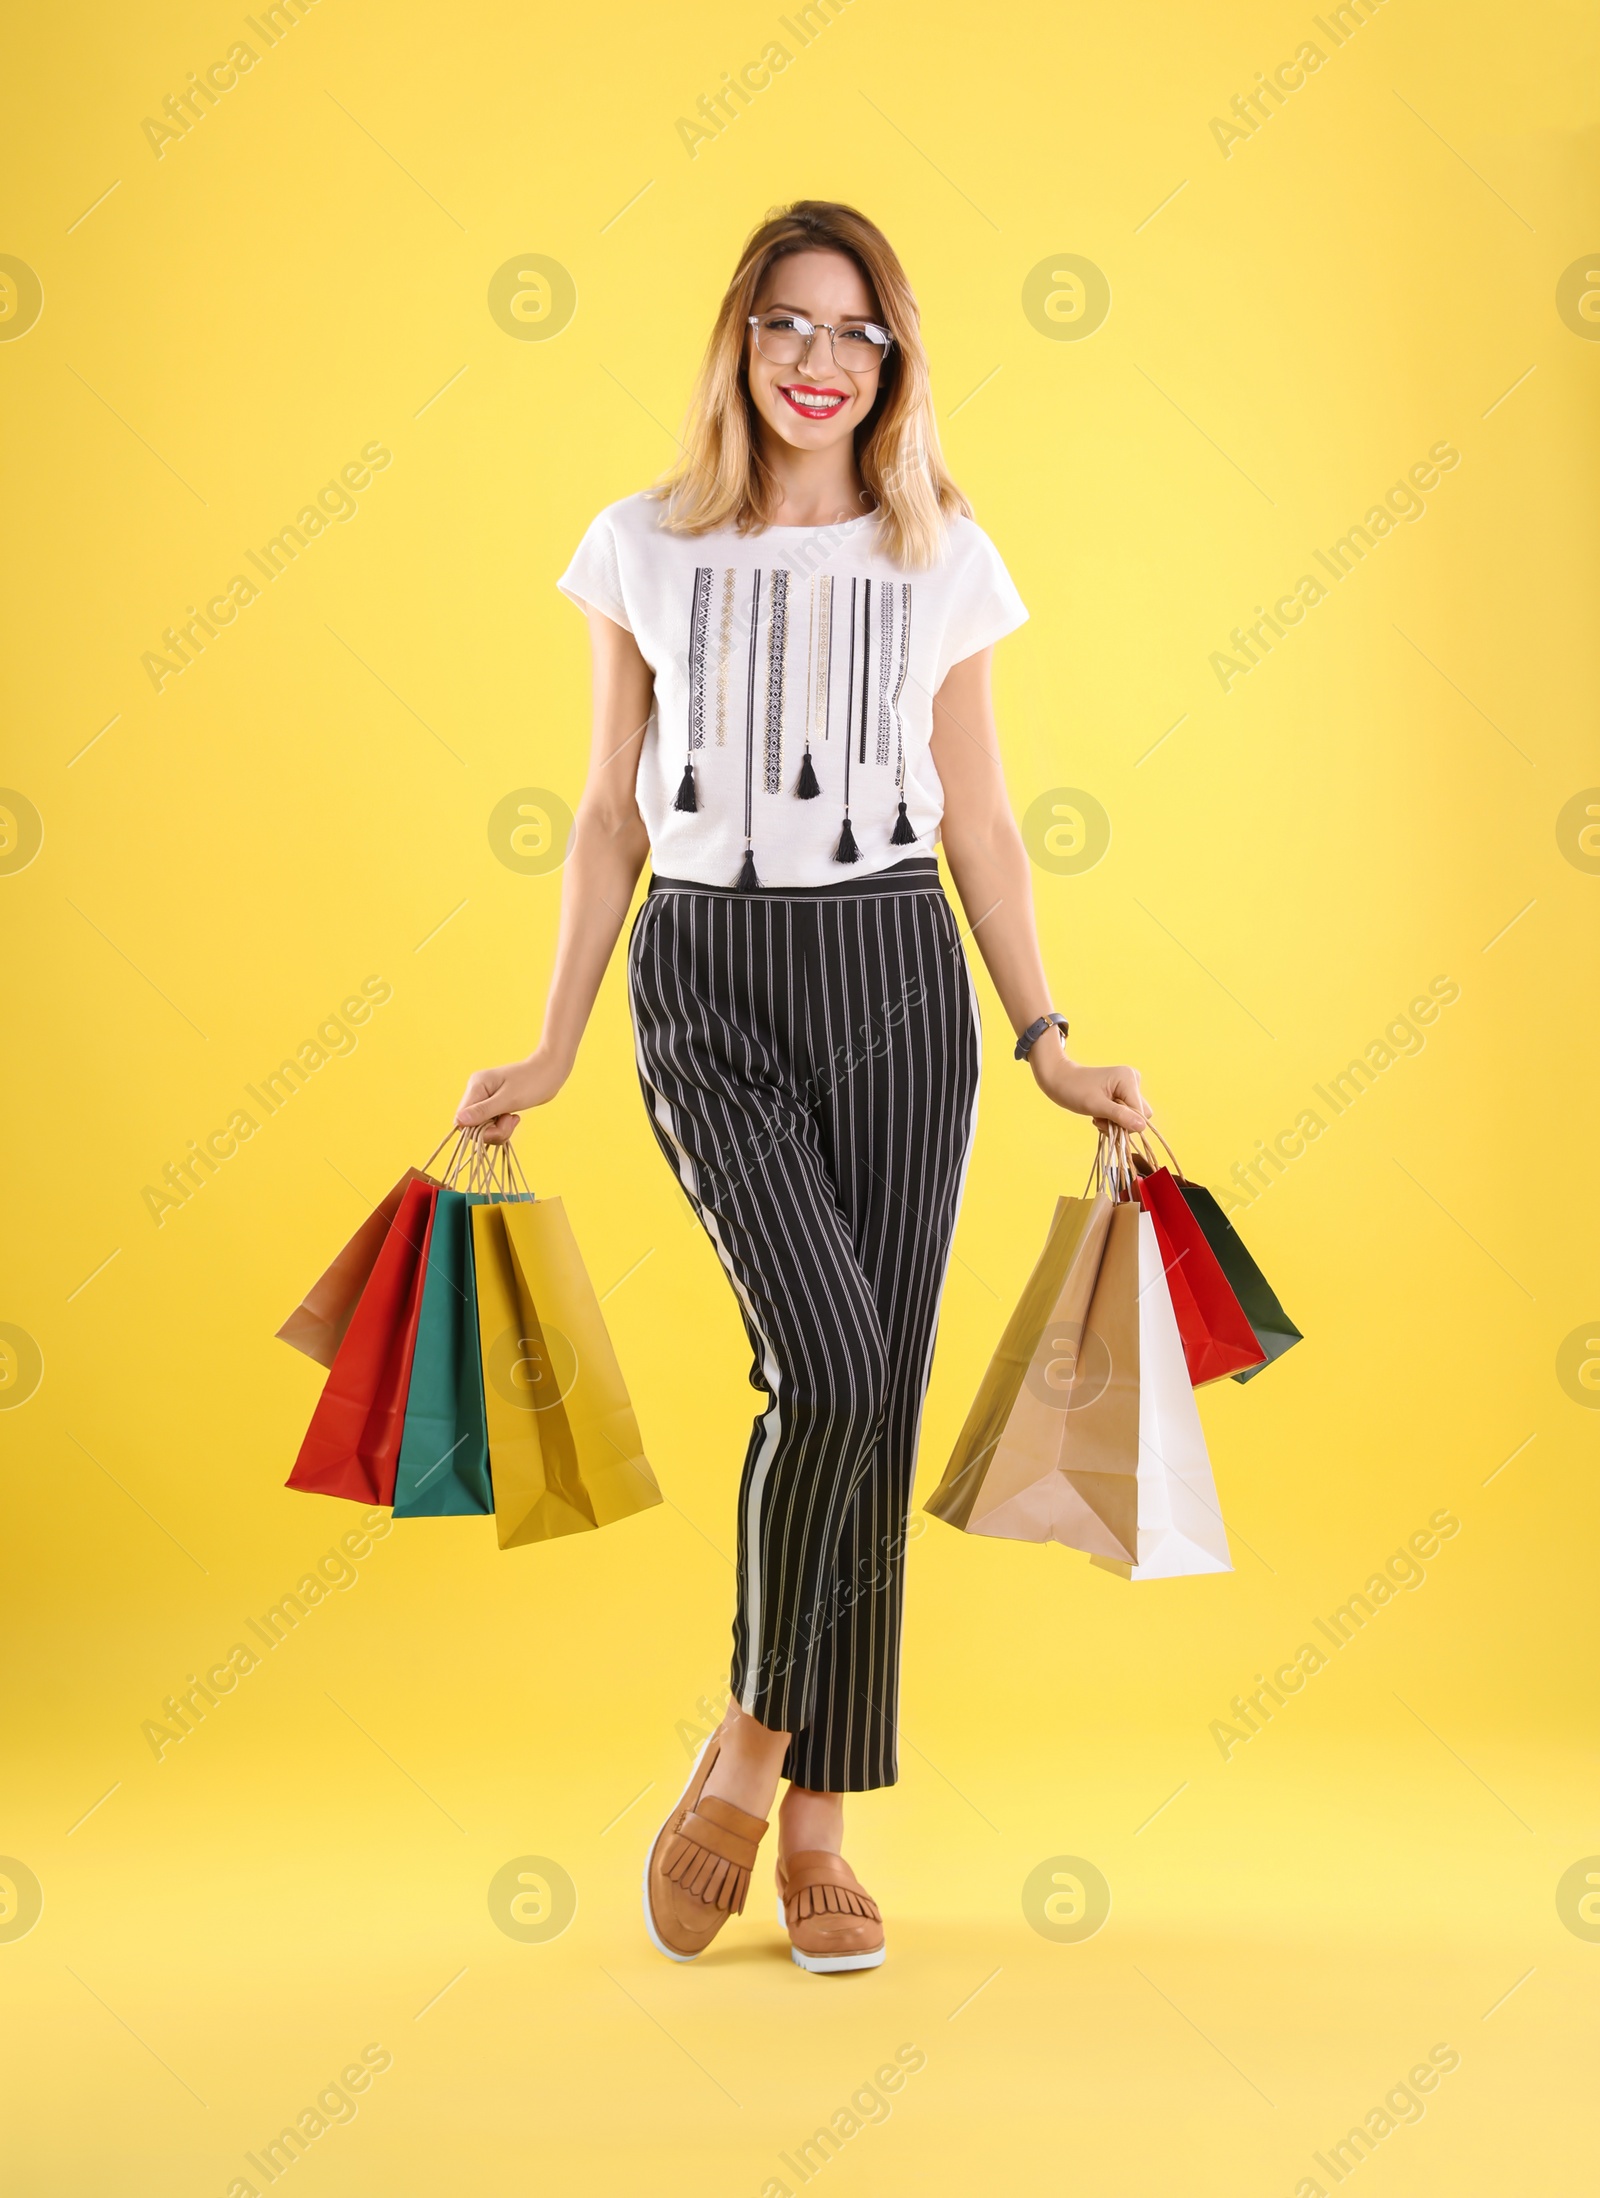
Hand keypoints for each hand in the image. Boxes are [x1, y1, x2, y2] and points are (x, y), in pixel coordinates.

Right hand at [455, 1049, 568, 1143]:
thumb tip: (458, 1121)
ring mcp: (486, 1099)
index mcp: (476, 1086)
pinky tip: (514, 1118)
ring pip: (483, 1127)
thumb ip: (483, 1111)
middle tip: (510, 1122)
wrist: (551, 1072)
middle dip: (492, 1131)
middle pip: (472, 1125)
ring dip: (499, 1129)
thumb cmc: (533, 1082)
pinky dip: (503, 1126)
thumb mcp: (509, 1099)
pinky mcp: (495, 1105)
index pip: (462, 1118)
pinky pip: (492, 1124)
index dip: (477, 1130)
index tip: (497, 1126)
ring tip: (514, 1119)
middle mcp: (477, 1091)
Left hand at [1029, 1040, 1150, 1131]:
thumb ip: (1120, 1116)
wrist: (1060, 1080)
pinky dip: (1113, 1119)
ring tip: (1097, 1116)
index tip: (1106, 1123)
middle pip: (1140, 1114)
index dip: (1127, 1123)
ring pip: (1132, 1116)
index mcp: (1128, 1079)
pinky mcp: (1123, 1092)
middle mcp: (1133, 1080)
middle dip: (1120, 1123)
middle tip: (1099, 1120)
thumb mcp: (1095, 1106)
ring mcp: (1128, 1086)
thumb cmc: (1074, 1090)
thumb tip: (1142, 1127)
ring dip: (1115, 1122)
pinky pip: (1126, 1113)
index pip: (1141, 1112)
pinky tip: (1099, 1114)